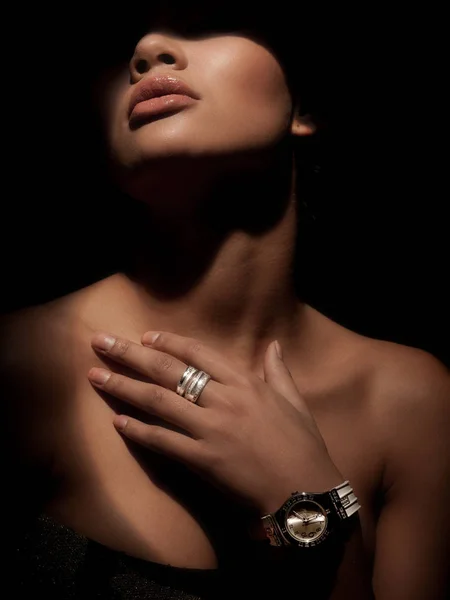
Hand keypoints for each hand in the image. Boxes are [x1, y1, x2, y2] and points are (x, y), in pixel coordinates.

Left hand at [88, 331, 343, 512]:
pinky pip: (163, 442)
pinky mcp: (203, 459)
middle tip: (101, 342)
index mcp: (245, 383)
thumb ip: (278, 371)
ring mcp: (211, 429)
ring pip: (158, 402)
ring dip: (124, 387)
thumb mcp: (293, 401)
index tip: (145, 336)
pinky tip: (117, 421)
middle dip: (131, 354)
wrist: (305, 490)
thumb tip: (273, 345)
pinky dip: (138, 431)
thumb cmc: (302, 445)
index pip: (198, 353)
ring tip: (95, 375)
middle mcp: (224, 400)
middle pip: (168, 371)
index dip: (168, 342)